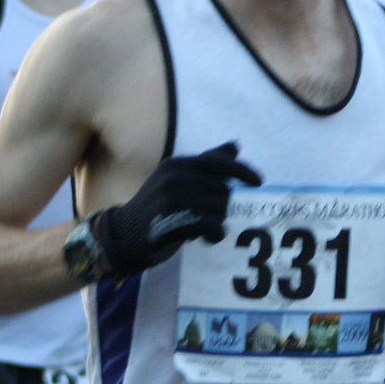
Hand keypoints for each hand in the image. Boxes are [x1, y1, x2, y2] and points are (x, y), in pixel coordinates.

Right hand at [94, 142, 261, 275]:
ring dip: (218, 222)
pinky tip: (207, 237)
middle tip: (209, 217)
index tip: (259, 182)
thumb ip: (207, 163)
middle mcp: (176, 176)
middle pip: (224, 191)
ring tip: (204, 227)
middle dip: (223, 207)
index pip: (220, 163)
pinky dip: (215, 233)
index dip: (243, 171)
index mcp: (179, 164)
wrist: (125, 233)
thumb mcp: (178, 178)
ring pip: (220, 209)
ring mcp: (173, 197)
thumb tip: (235, 146)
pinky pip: (212, 225)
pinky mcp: (174, 219)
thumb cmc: (159, 205)